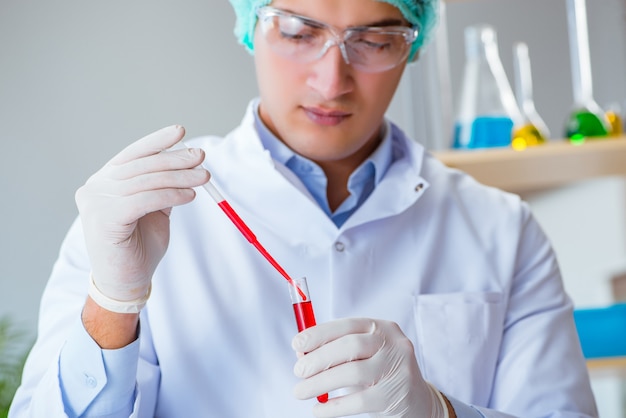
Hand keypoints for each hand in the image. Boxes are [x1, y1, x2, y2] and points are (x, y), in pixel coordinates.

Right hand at [75, 125, 209, 302]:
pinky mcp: (105, 218)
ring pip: (146, 182)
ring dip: (179, 177)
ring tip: (204, 177)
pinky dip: (171, 195)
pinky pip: (145, 199)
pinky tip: (190, 196)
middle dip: (175, 160)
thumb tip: (188, 161)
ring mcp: (96, 202)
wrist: (126, 282)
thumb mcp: (154, 209)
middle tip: (201, 157)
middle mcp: (95, 188)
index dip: (157, 142)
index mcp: (104, 182)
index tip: (181, 132)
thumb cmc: (139, 247)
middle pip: (141, 166)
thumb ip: (162, 186)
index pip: (132, 154)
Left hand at [292, 318, 446, 417]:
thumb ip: (336, 350)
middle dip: (318, 359)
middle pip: (349, 346)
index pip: (347, 325)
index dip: (319, 333)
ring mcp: (397, 370)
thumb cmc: (380, 373)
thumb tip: (300, 352)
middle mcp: (393, 344)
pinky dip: (333, 407)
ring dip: (320, 383)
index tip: (296, 344)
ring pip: (352, 373)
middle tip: (298, 371)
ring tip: (300, 391)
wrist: (417, 401)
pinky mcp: (394, 396)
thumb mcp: (364, 355)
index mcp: (383, 328)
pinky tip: (318, 410)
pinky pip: (358, 401)